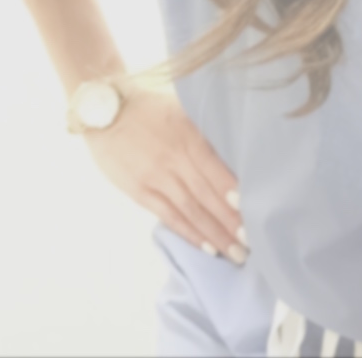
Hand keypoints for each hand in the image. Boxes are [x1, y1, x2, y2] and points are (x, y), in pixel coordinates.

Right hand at [81, 85, 248, 264]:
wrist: (105, 109)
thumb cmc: (151, 107)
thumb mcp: (183, 109)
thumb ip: (206, 131)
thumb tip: (238, 151)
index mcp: (188, 136)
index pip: (215, 171)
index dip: (234, 195)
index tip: (257, 213)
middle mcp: (173, 159)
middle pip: (206, 195)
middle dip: (231, 222)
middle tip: (253, 244)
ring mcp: (155, 178)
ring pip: (190, 210)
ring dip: (214, 234)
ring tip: (235, 253)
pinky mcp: (139, 191)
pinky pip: (168, 216)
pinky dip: (188, 233)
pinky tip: (206, 246)